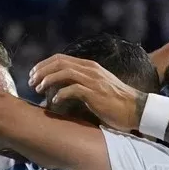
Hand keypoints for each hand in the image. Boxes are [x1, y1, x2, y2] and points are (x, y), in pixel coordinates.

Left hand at [28, 54, 145, 130]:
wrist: (137, 110)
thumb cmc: (117, 103)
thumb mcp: (98, 88)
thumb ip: (82, 85)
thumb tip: (62, 90)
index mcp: (90, 67)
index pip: (62, 59)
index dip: (44, 65)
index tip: (34, 75)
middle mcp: (91, 70)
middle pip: (59, 62)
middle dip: (41, 70)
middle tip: (31, 81)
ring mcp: (94, 80)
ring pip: (64, 72)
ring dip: (47, 80)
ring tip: (38, 89)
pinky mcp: (95, 93)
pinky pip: (73, 89)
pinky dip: (60, 94)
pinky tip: (54, 102)